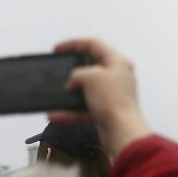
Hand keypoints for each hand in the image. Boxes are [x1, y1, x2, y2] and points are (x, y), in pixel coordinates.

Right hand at [50, 38, 149, 156]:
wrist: (123, 132)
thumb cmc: (113, 101)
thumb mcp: (91, 77)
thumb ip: (78, 74)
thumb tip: (73, 82)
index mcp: (118, 62)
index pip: (94, 44)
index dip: (73, 44)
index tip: (56, 50)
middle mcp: (116, 77)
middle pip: (90, 67)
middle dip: (72, 70)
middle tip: (58, 70)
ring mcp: (111, 96)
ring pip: (85, 90)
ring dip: (69, 93)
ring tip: (56, 94)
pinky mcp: (106, 112)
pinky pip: (83, 109)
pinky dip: (69, 112)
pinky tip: (54, 115)